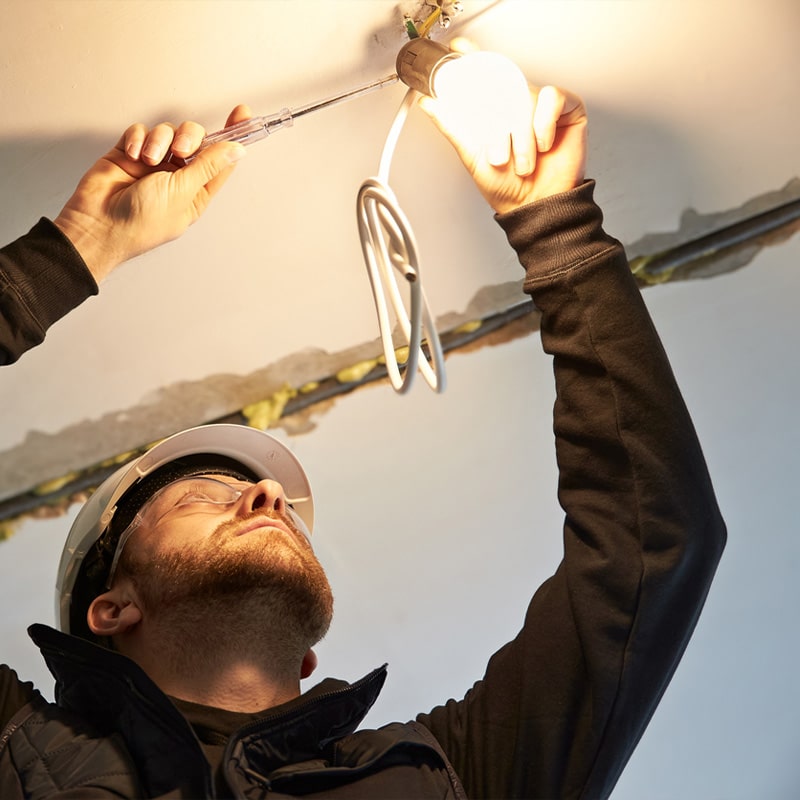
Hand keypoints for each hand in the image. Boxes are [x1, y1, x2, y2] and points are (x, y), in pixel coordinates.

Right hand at [54, 105, 251, 281]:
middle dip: (189, 137)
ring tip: (148, 159)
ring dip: (159, 141)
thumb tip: (235, 150)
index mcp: (196, 191)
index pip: (220, 159)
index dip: (232, 135)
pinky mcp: (130, 152)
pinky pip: (140, 131)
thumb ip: (208, 166)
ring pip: (167, 132)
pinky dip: (137, 138)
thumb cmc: (141, 222)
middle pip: (195, 139)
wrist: (99, 224)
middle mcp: (177, 176)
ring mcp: (153, 163)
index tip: (242, 113)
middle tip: (180, 150)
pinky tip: (132, 155)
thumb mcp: (183, 192)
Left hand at [418, 41, 586, 213]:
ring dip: (521, 135)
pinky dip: (544, 124)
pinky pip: (552, 99)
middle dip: (498, 121)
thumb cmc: (507, 188)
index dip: (472, 58)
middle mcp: (518, 104)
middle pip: (504, 84)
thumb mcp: (472, 156)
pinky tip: (543, 145)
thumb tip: (430, 105)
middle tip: (497, 149)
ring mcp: (542, 106)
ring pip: (526, 96)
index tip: (458, 50)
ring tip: (522, 162)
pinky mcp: (567, 109)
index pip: (485, 75)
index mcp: (496, 110)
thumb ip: (453, 127)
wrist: (534, 208)